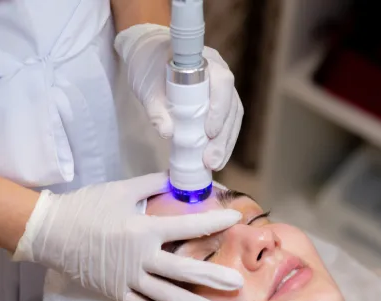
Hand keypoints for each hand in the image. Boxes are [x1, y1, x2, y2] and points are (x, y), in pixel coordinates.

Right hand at [13, 173, 242, 300]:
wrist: (50, 231)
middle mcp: (141, 257)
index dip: (214, 222)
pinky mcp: (116, 292)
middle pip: (184, 270)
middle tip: (238, 285)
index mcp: (144, 229)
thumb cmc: (87, 207)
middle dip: (213, 278)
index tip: (235, 219)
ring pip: (167, 296)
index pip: (188, 227)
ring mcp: (128, 279)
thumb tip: (177, 178)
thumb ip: (152, 184)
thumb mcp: (121, 191)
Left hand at [115, 23, 242, 170]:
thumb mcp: (147, 88)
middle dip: (224, 137)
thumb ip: (156, 109)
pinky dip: (222, 142)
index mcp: (206, 61)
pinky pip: (227, 124)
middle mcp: (221, 74)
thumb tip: (168, 133)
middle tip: (212, 161)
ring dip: (226, 144)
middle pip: (232, 107)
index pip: (223, 82)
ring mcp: (223, 90)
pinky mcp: (219, 104)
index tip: (209, 132)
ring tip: (215, 164)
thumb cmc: (149, 67)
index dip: (219, 108)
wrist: (148, 57)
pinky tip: (216, 159)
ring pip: (233, 119)